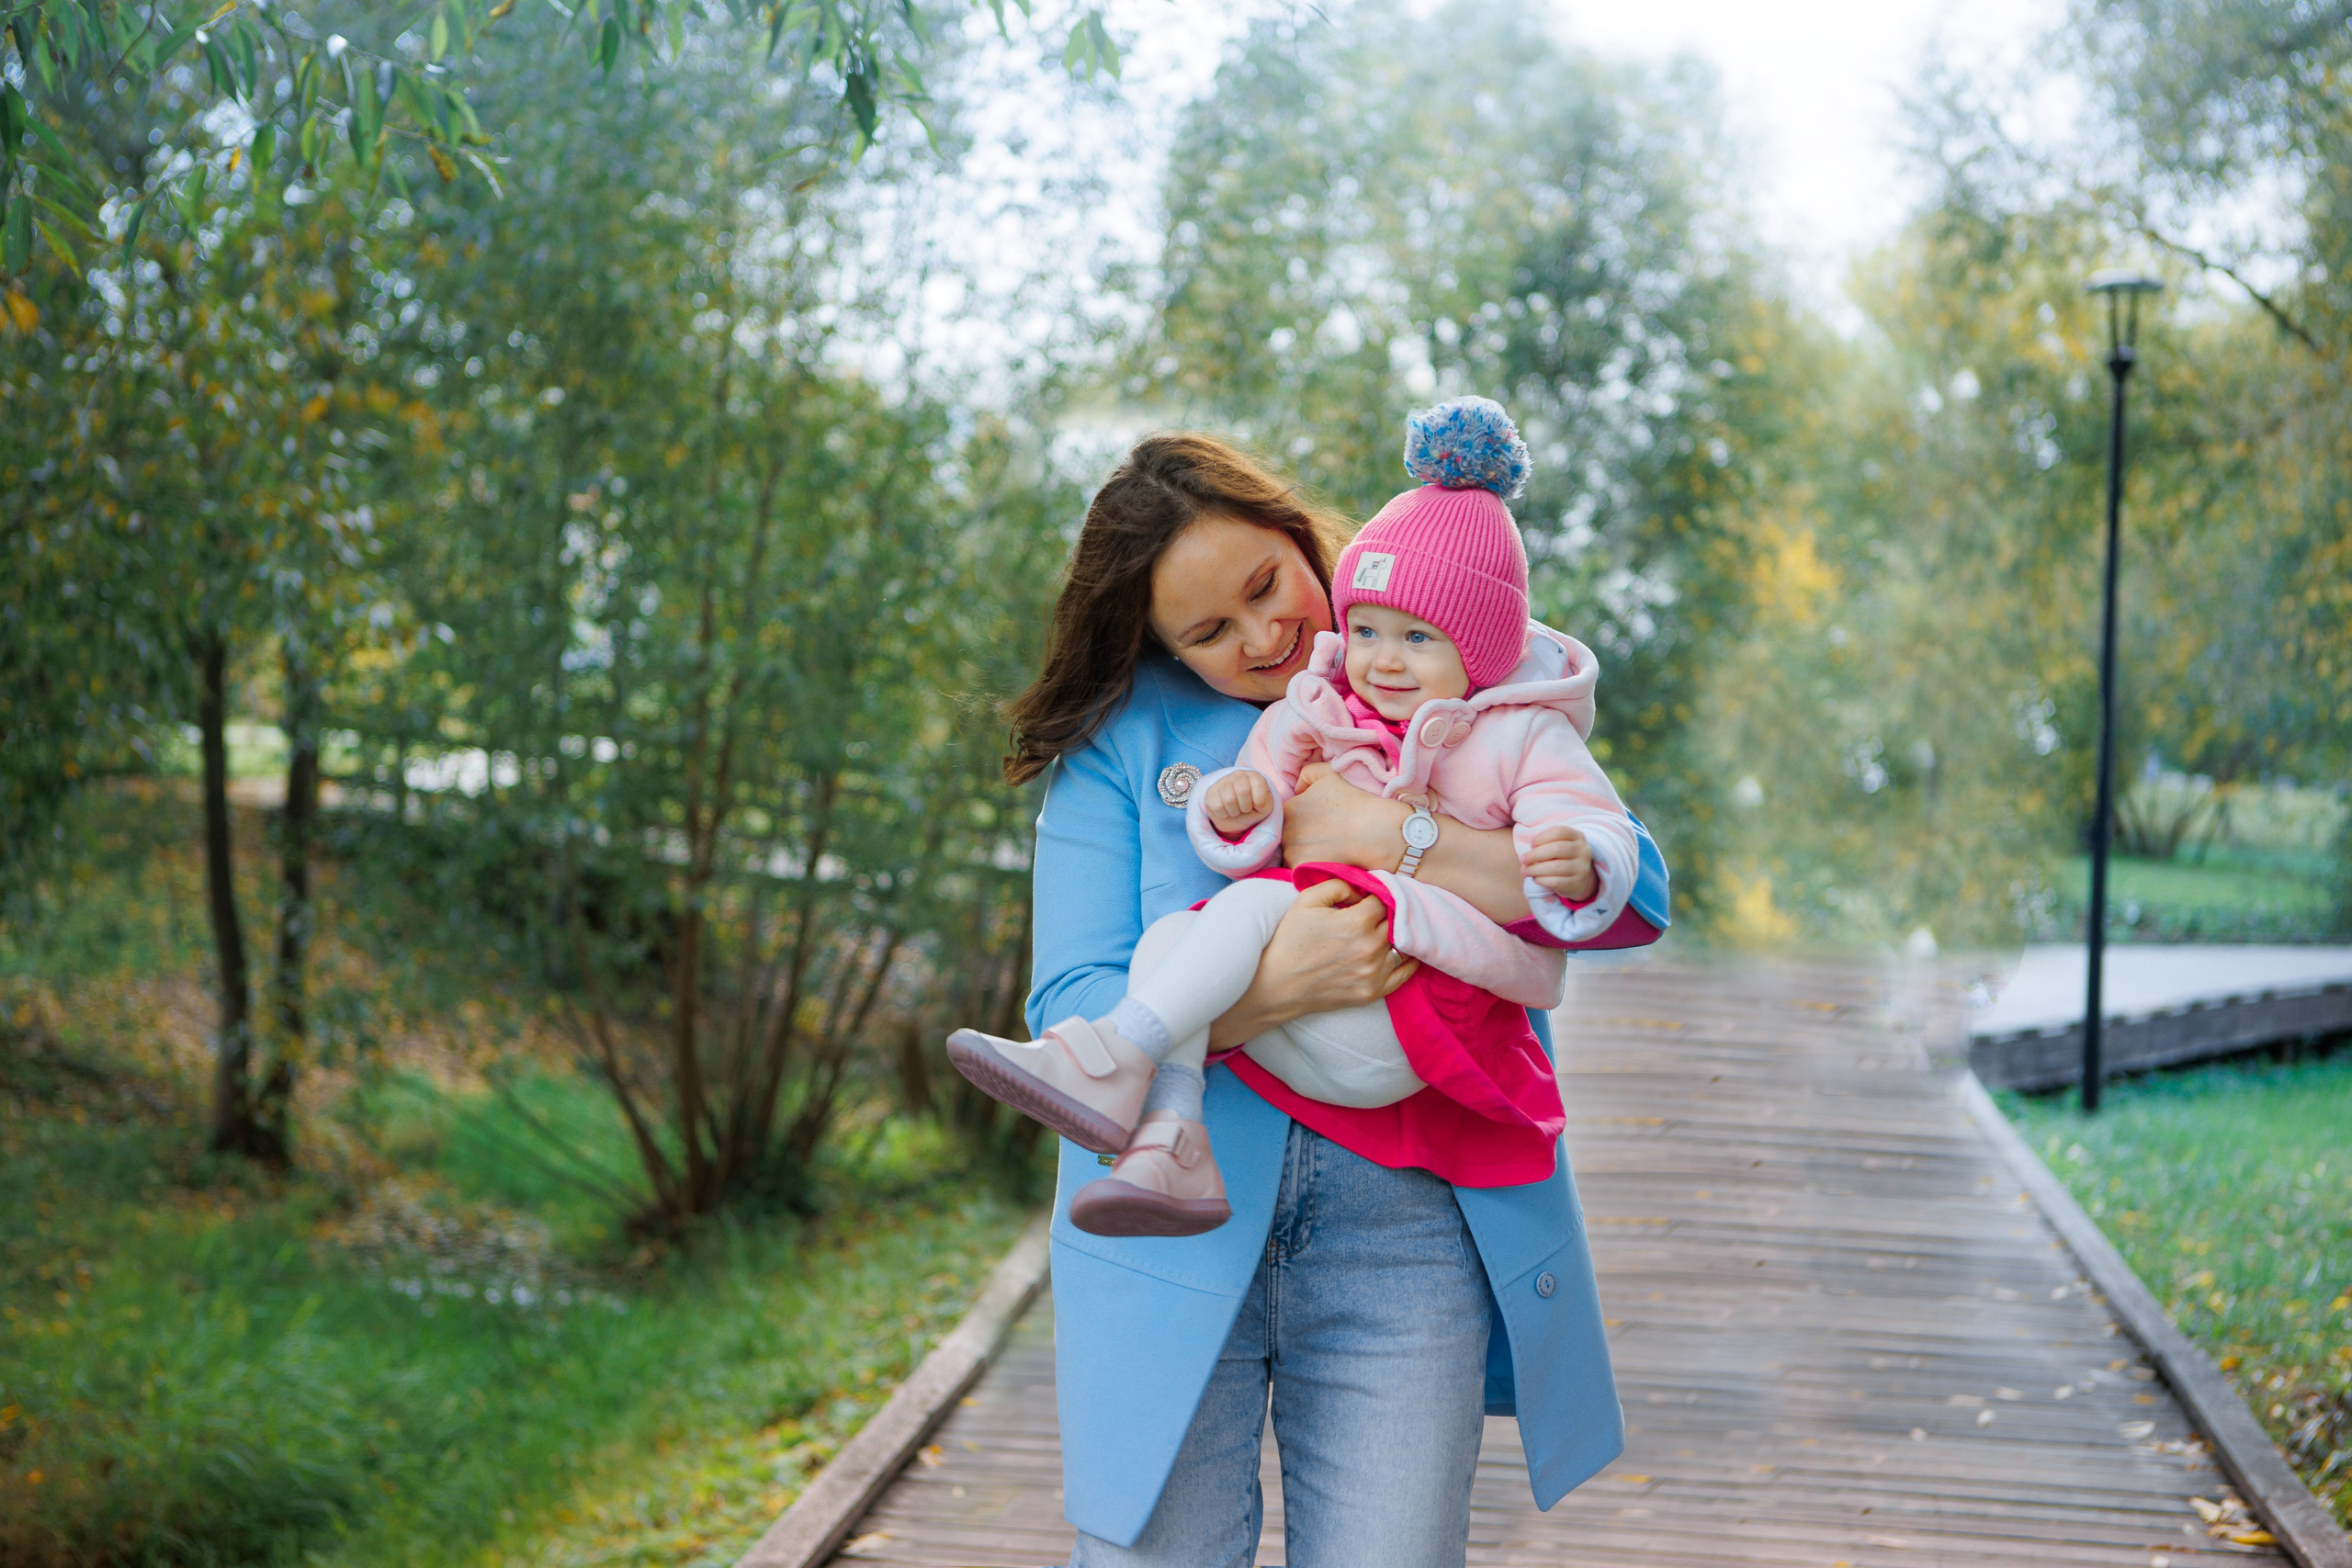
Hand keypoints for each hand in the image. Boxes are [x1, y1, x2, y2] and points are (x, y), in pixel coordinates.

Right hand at [1204, 770, 1274, 836]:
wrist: (1236, 817)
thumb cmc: (1252, 809)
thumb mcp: (1264, 807)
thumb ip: (1266, 803)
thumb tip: (1258, 804)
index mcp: (1254, 776)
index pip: (1259, 783)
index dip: (1260, 800)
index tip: (1258, 806)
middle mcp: (1238, 774)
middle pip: (1242, 790)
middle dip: (1246, 806)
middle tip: (1245, 809)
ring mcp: (1222, 782)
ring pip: (1229, 799)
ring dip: (1234, 811)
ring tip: (1235, 810)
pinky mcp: (1211, 792)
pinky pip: (1217, 806)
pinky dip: (1223, 814)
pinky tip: (1225, 811)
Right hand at [1207, 879, 1417, 1049]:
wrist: (1276, 985)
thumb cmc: (1289, 940)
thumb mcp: (1306, 900)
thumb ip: (1339, 884)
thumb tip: (1361, 890)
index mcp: (1357, 922)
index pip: (1384, 899)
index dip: (1376, 894)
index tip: (1369, 897)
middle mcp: (1370, 947)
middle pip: (1396, 921)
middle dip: (1388, 913)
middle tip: (1377, 912)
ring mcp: (1373, 972)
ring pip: (1403, 945)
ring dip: (1397, 935)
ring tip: (1387, 930)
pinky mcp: (1372, 992)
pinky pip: (1404, 973)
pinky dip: (1408, 960)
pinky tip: (1404, 951)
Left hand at [1279, 761, 1409, 869]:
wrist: (1373, 830)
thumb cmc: (1352, 801)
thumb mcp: (1328, 774)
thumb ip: (1306, 774)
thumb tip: (1297, 789)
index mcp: (1287, 808)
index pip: (1286, 818)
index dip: (1303, 821)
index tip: (1320, 823)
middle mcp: (1284, 830)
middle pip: (1287, 837)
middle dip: (1300, 838)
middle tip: (1324, 837)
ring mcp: (1290, 852)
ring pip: (1292, 855)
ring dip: (1304, 854)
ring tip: (1327, 850)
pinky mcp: (1301, 869)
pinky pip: (1300, 871)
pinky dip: (1311, 868)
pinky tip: (1327, 862)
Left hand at [1522, 824, 1595, 900]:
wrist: (1578, 878)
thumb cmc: (1560, 858)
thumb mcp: (1556, 846)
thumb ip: (1543, 846)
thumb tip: (1525, 857)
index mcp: (1577, 836)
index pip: (1559, 832)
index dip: (1542, 837)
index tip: (1531, 845)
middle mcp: (1583, 850)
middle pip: (1557, 849)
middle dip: (1535, 854)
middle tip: (1523, 859)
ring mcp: (1582, 868)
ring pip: (1556, 867)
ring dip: (1535, 869)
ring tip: (1525, 871)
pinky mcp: (1577, 883)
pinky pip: (1556, 881)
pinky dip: (1542, 880)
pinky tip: (1536, 878)